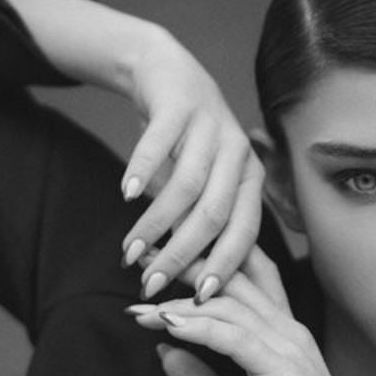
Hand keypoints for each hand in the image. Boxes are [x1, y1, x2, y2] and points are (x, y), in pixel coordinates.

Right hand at [119, 38, 262, 301]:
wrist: (166, 75)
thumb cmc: (184, 144)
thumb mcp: (200, 185)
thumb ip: (195, 224)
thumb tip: (184, 280)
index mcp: (249, 179)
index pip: (244, 232)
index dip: (223, 267)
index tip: (199, 299)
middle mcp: (238, 154)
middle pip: (213, 216)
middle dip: (181, 256)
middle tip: (150, 284)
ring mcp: (211, 127)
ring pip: (186, 187)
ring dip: (155, 224)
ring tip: (130, 250)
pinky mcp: (180, 105)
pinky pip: (160, 143)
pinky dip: (143, 170)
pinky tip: (126, 194)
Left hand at [130, 248, 375, 375]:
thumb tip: (164, 352)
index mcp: (282, 335)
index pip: (246, 279)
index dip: (205, 263)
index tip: (157, 260)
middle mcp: (287, 331)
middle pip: (233, 278)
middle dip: (185, 263)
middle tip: (140, 257)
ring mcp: (288, 346)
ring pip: (227, 305)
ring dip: (179, 302)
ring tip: (139, 307)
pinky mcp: (283, 368)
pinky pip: (233, 337)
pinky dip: (198, 327)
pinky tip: (166, 324)